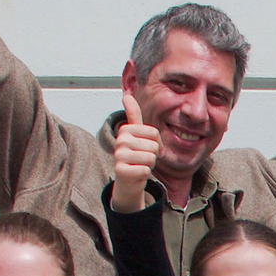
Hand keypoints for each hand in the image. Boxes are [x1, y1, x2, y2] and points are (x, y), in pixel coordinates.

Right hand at [111, 90, 161, 211]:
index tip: (147, 148)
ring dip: (149, 165)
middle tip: (142, 159)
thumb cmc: (136, 156)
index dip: (157, 143)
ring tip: (139, 165)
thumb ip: (133, 115)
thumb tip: (126, 95)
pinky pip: (146, 170)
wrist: (128, 180)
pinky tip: (137, 174)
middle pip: (153, 146)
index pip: (154, 133)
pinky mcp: (121, 171)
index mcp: (125, 130)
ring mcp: (119, 156)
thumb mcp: (136, 135)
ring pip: (151, 158)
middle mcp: (120, 141)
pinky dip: (145, 174)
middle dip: (153, 155)